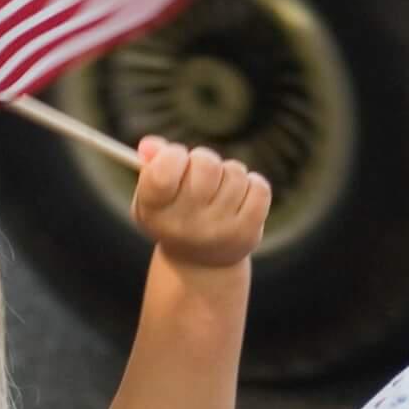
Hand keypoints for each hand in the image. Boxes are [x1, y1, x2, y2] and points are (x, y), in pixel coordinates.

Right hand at [130, 138, 269, 269]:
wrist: (201, 264)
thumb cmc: (173, 216)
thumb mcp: (153, 195)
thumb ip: (151, 166)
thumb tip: (150, 144)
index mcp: (154, 211)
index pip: (163, 171)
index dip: (172, 154)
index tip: (175, 158)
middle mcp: (185, 223)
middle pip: (206, 164)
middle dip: (204, 159)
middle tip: (200, 171)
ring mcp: (219, 228)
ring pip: (234, 172)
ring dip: (228, 173)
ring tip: (219, 189)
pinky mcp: (248, 231)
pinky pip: (258, 187)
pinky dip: (252, 184)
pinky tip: (240, 196)